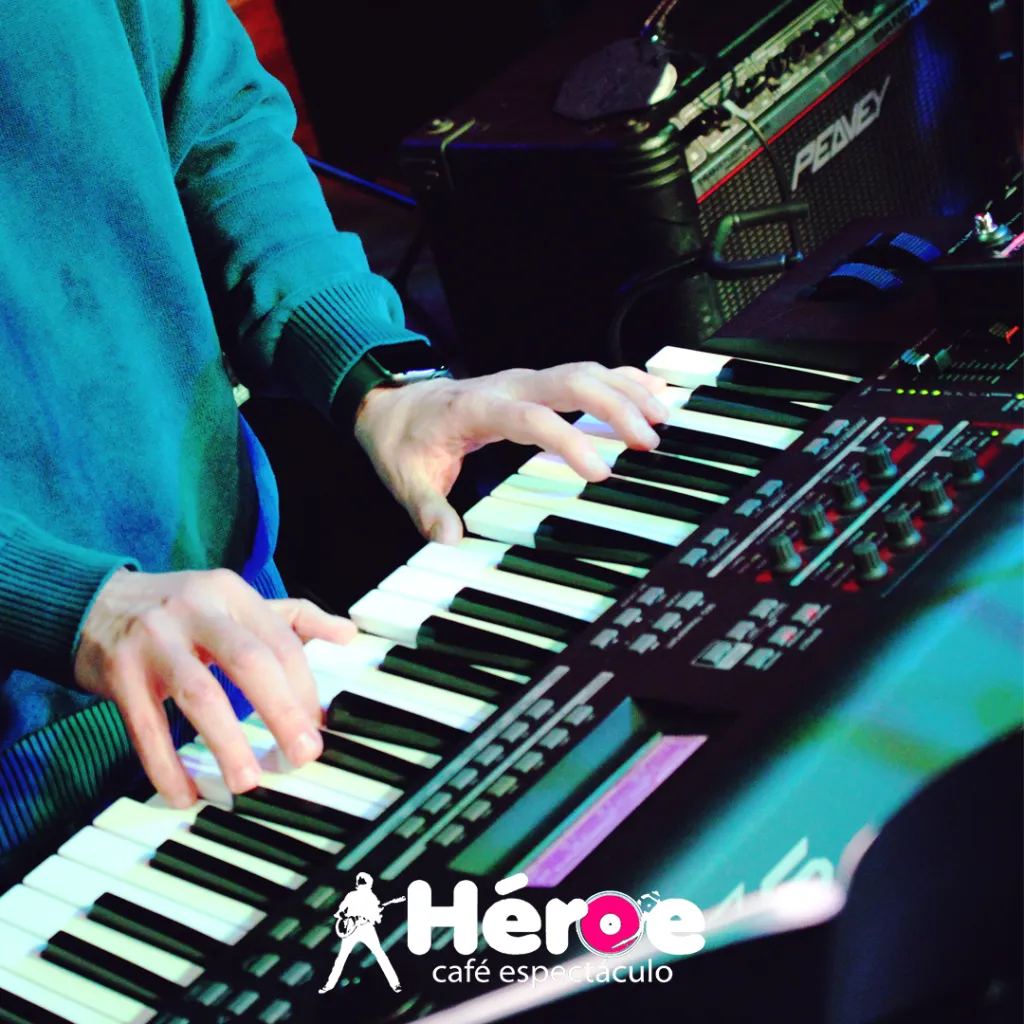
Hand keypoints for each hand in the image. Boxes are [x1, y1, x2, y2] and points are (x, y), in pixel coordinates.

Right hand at [75, 567, 355, 807]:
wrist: (93, 602)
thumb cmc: (180, 609)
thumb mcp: (234, 600)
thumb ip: (292, 616)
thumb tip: (347, 634)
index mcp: (231, 593)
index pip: (280, 641)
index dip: (304, 686)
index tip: (318, 727)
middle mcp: (195, 610)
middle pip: (247, 660)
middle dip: (280, 709)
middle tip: (304, 754)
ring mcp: (154, 640)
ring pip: (198, 694)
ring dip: (226, 741)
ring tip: (247, 782)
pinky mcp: (119, 674)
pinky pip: (146, 726)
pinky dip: (166, 765)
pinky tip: (184, 794)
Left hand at [353, 362, 669, 543]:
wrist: (394, 402)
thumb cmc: (405, 439)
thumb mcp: (406, 478)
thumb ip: (428, 509)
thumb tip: (448, 540)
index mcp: (477, 409)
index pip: (533, 419)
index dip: (570, 441)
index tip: (600, 473)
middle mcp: (508, 387)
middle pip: (572, 381)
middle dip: (616, 406)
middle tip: (650, 440)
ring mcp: (525, 381)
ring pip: (585, 371)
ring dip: (626, 390)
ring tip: (663, 417)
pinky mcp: (535, 383)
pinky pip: (584, 372)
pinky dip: (620, 378)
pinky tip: (650, 390)